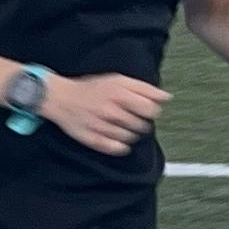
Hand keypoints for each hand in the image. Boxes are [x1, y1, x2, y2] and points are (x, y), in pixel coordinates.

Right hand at [39, 71, 168, 155]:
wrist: (62, 98)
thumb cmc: (92, 88)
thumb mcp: (118, 80)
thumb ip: (144, 88)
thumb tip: (166, 97)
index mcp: (120, 94)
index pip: (151, 110)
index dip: (151, 110)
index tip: (144, 109)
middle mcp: (112, 112)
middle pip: (142, 126)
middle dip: (139, 121)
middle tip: (128, 116)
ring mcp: (103, 127)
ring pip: (131, 139)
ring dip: (130, 133)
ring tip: (120, 125)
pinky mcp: (94, 141)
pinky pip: (117, 149)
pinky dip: (120, 146)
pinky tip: (115, 137)